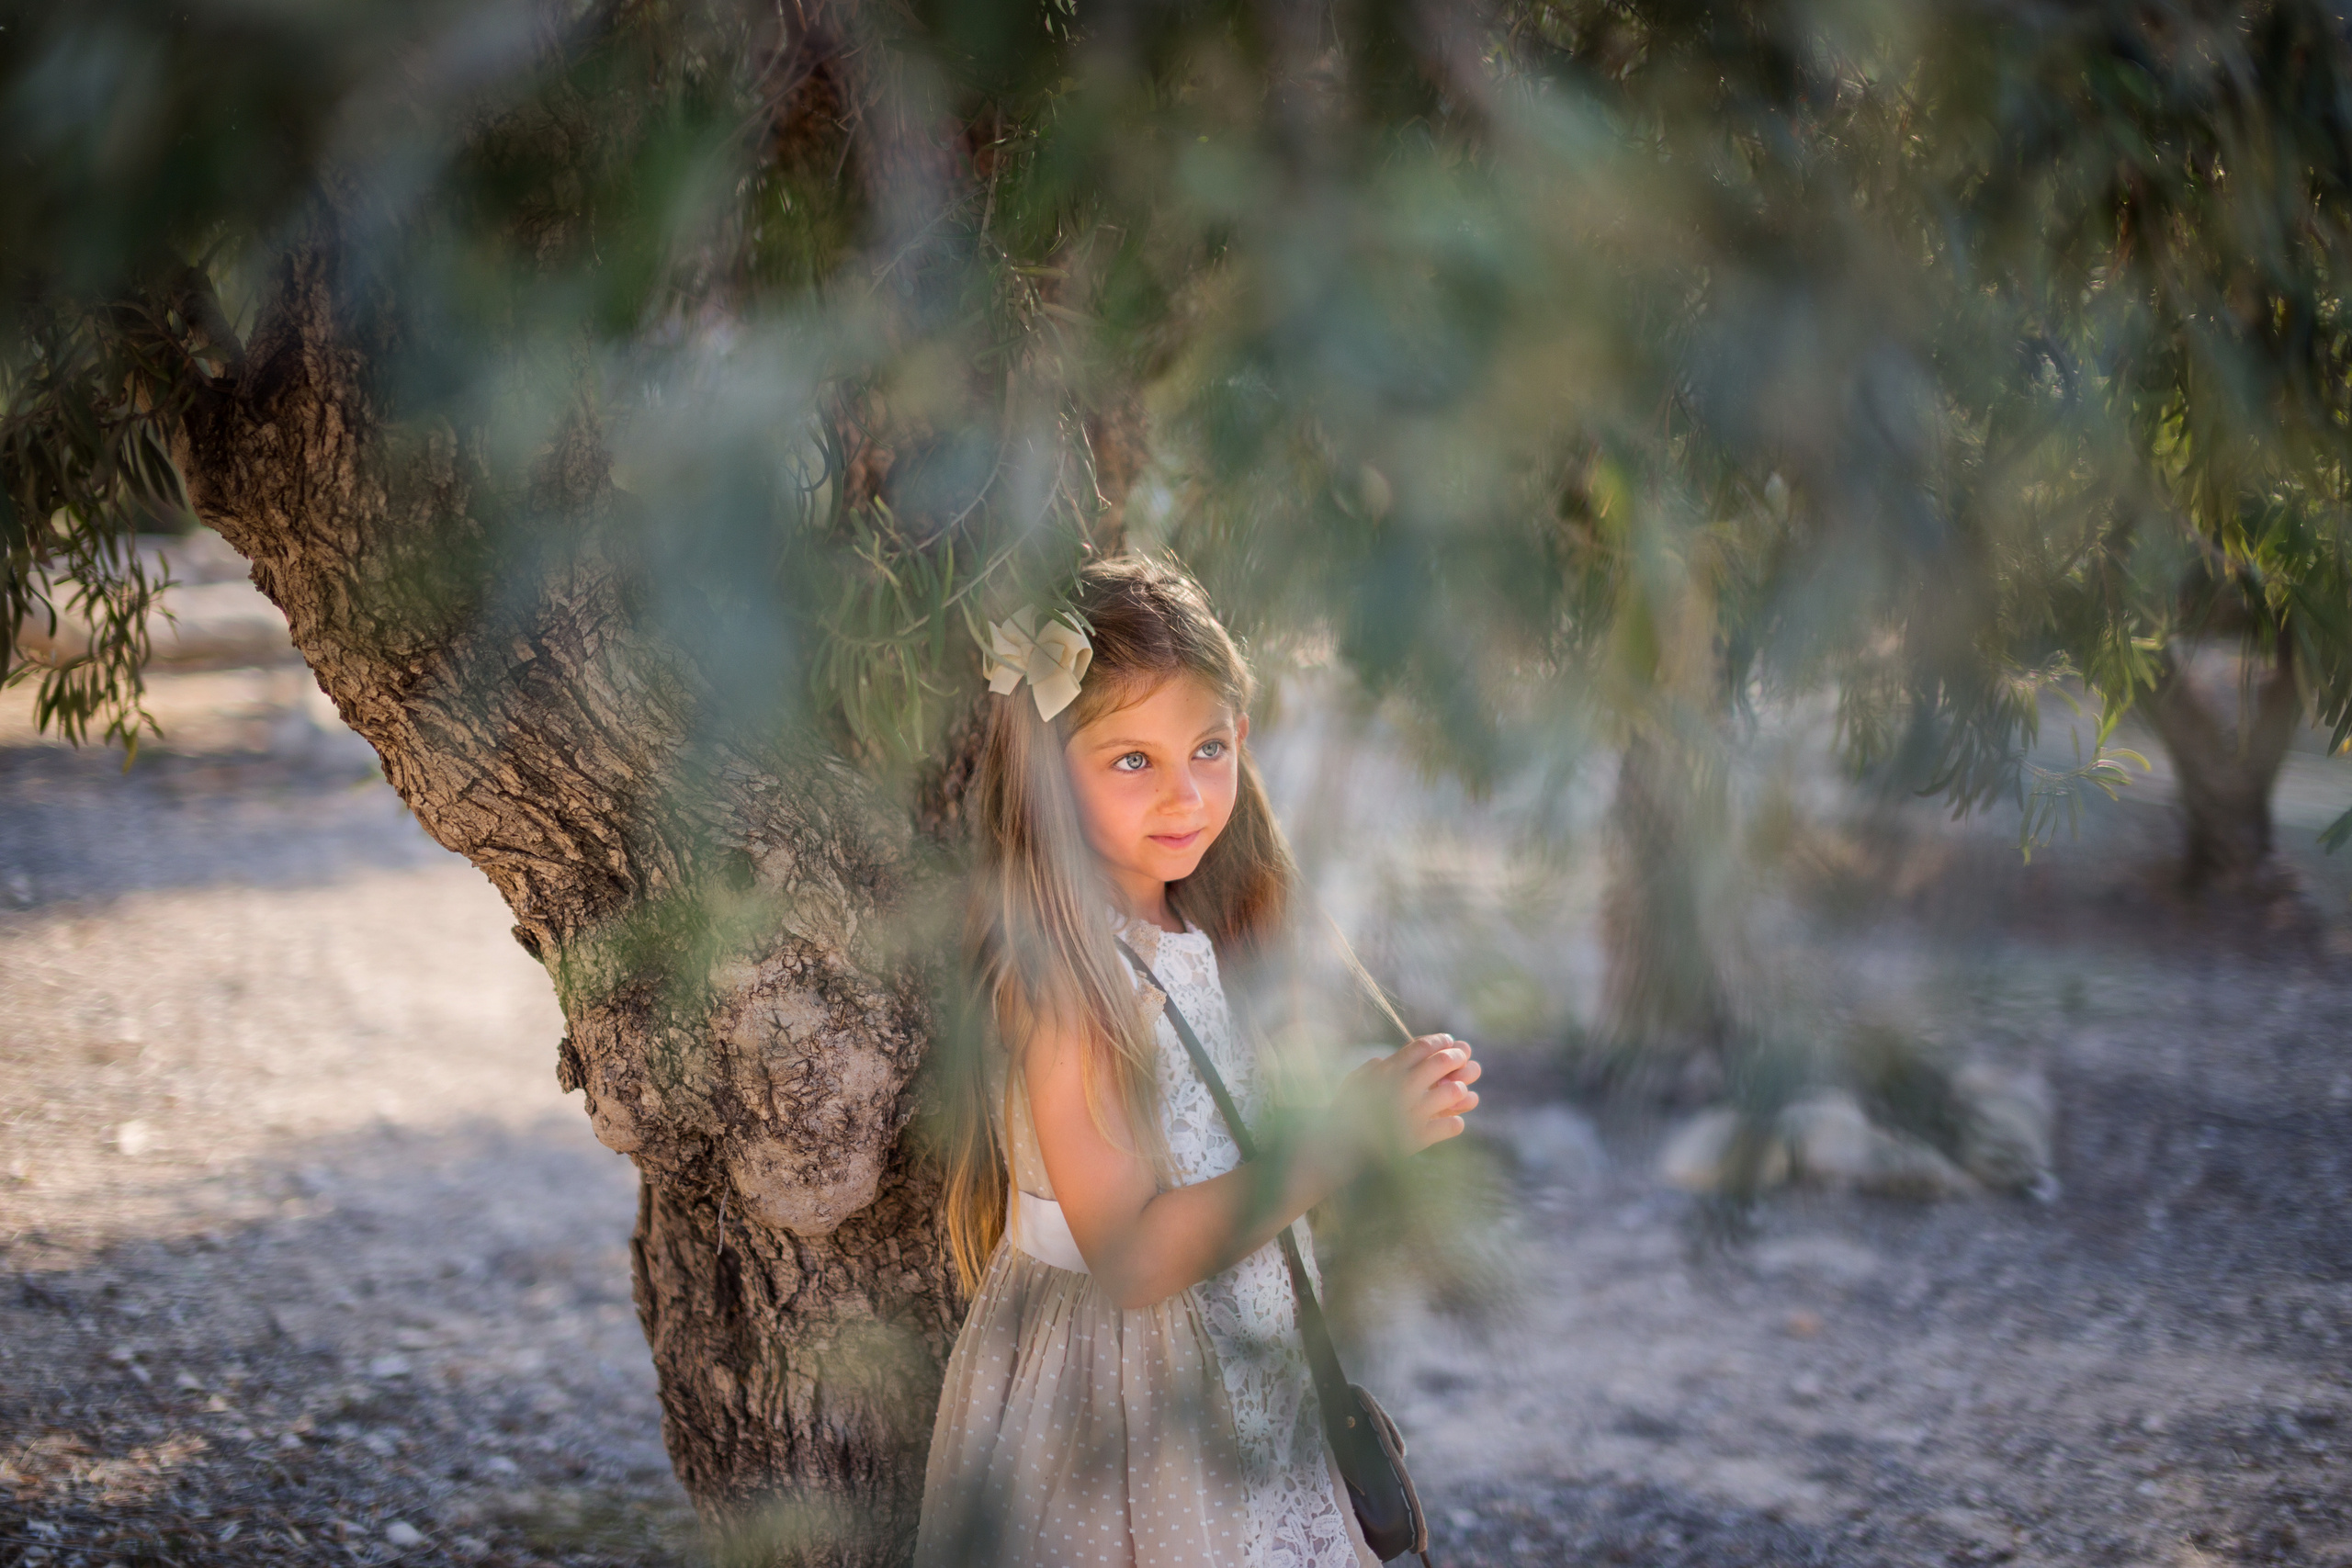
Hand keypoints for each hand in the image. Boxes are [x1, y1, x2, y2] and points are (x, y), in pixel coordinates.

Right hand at [1337, 1032, 1481, 1160]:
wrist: (1339, 1150)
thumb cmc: (1344, 1114)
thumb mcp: (1353, 1083)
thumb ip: (1372, 1069)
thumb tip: (1385, 1059)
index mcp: (1387, 1071)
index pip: (1422, 1046)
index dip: (1440, 1041)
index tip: (1449, 1042)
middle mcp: (1402, 1088)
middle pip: (1442, 1062)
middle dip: (1457, 1057)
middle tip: (1463, 1060)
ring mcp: (1412, 1113)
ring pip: (1454, 1092)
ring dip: (1459, 1091)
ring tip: (1457, 1093)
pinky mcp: (1419, 1138)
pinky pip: (1452, 1125)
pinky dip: (1455, 1122)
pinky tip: (1450, 1121)